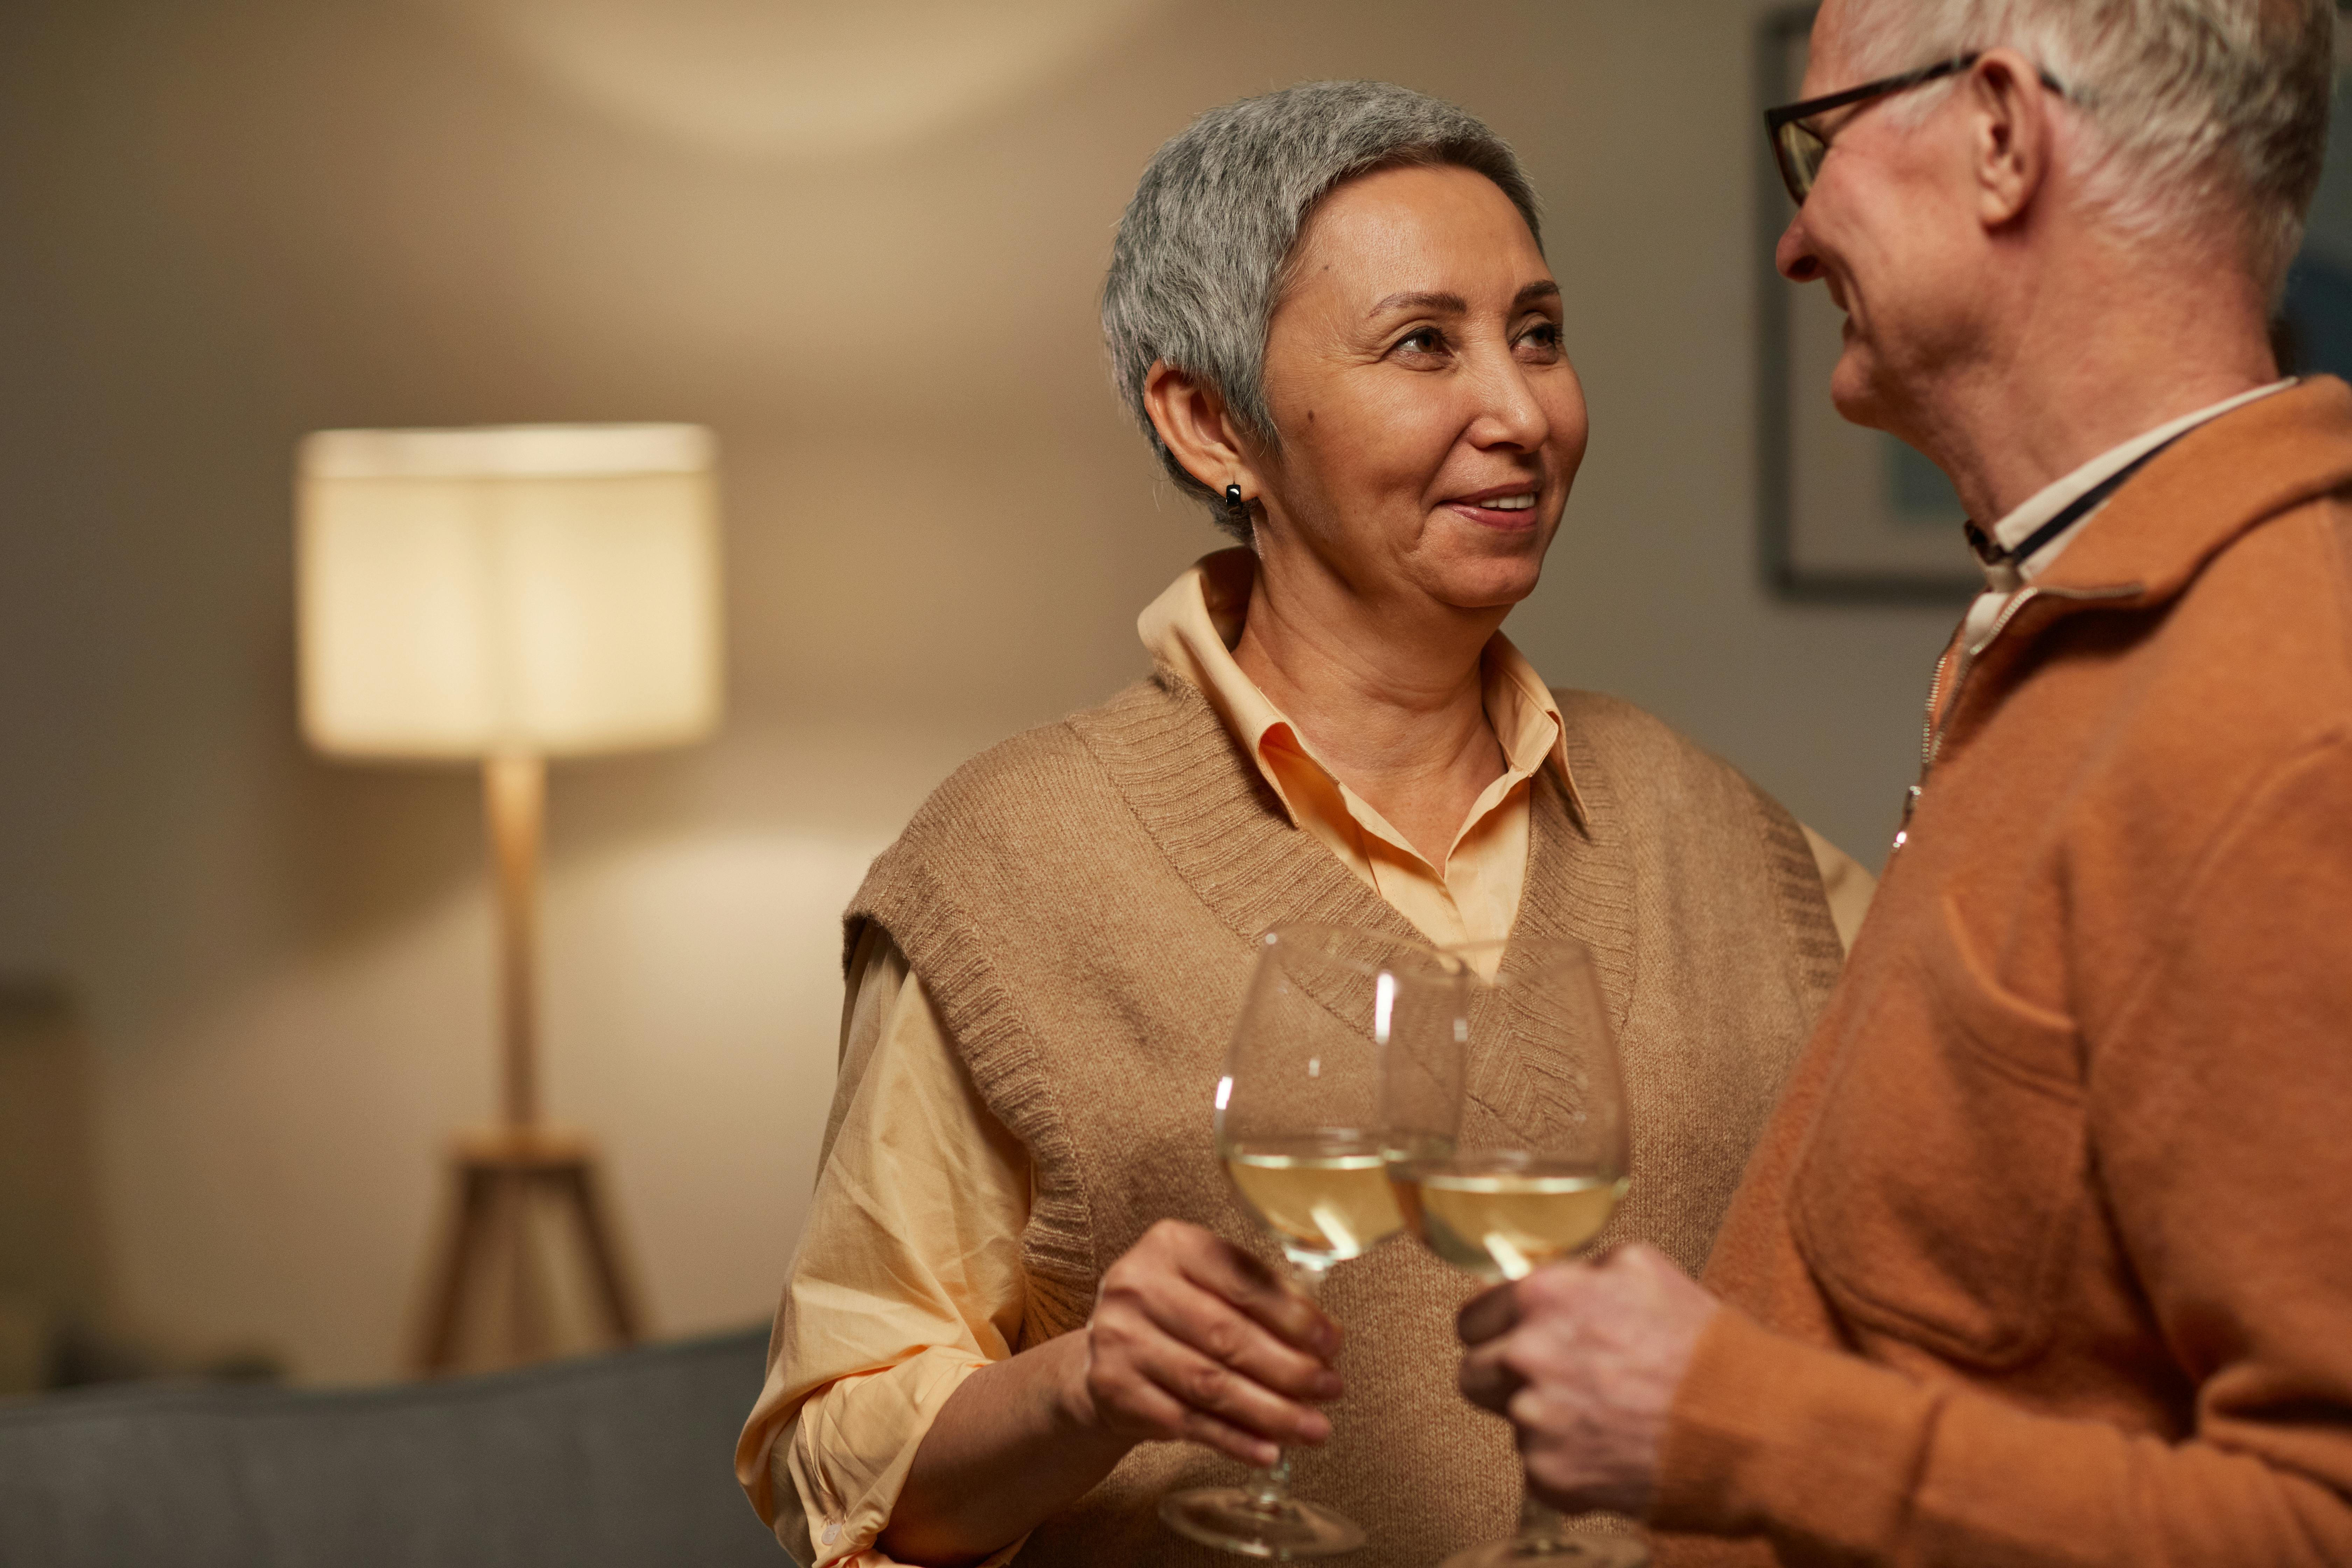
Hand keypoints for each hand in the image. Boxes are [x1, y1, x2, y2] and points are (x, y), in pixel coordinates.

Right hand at [1059, 1218, 1343, 1468]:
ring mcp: (1120, 1338)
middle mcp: (1137, 1285)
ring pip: (1209, 1384)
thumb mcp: (1211, 1286)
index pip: (1241, 1278)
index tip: (1332, 1343)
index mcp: (1171, 1245)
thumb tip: (1326, 1340)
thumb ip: (1264, 1301)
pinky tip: (1269, 1450)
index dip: (1293, 1314)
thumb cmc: (1177, 1314)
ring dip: (1270, 1412)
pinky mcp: (1113, 1388)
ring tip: (1313, 1428)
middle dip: (1289, 1369)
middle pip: (1226, 1335)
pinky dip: (1234, 1440)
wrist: (1105, 1352)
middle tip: (1331, 1389)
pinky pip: (1186, 1422)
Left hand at [1456, 1243, 1719, 1516]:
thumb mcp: (1643, 1268)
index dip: (1494, 1328)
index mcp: (1543, 1296)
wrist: (1749, 1426)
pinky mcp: (1551, 1475)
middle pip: (1474, 1371)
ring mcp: (1535, 1420)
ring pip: (1508, 1420)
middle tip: (1555, 1380)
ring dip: (1539, 1419)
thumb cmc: (1705, 1346)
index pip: (1473, 1317)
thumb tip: (1552, 1281)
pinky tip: (1610, 1447)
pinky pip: (1537, 1466)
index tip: (1509, 1338)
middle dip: (1505, 1375)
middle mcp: (1528, 1355)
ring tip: (1597, 1414)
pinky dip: (1566, 1462)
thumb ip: (1580, 1272)